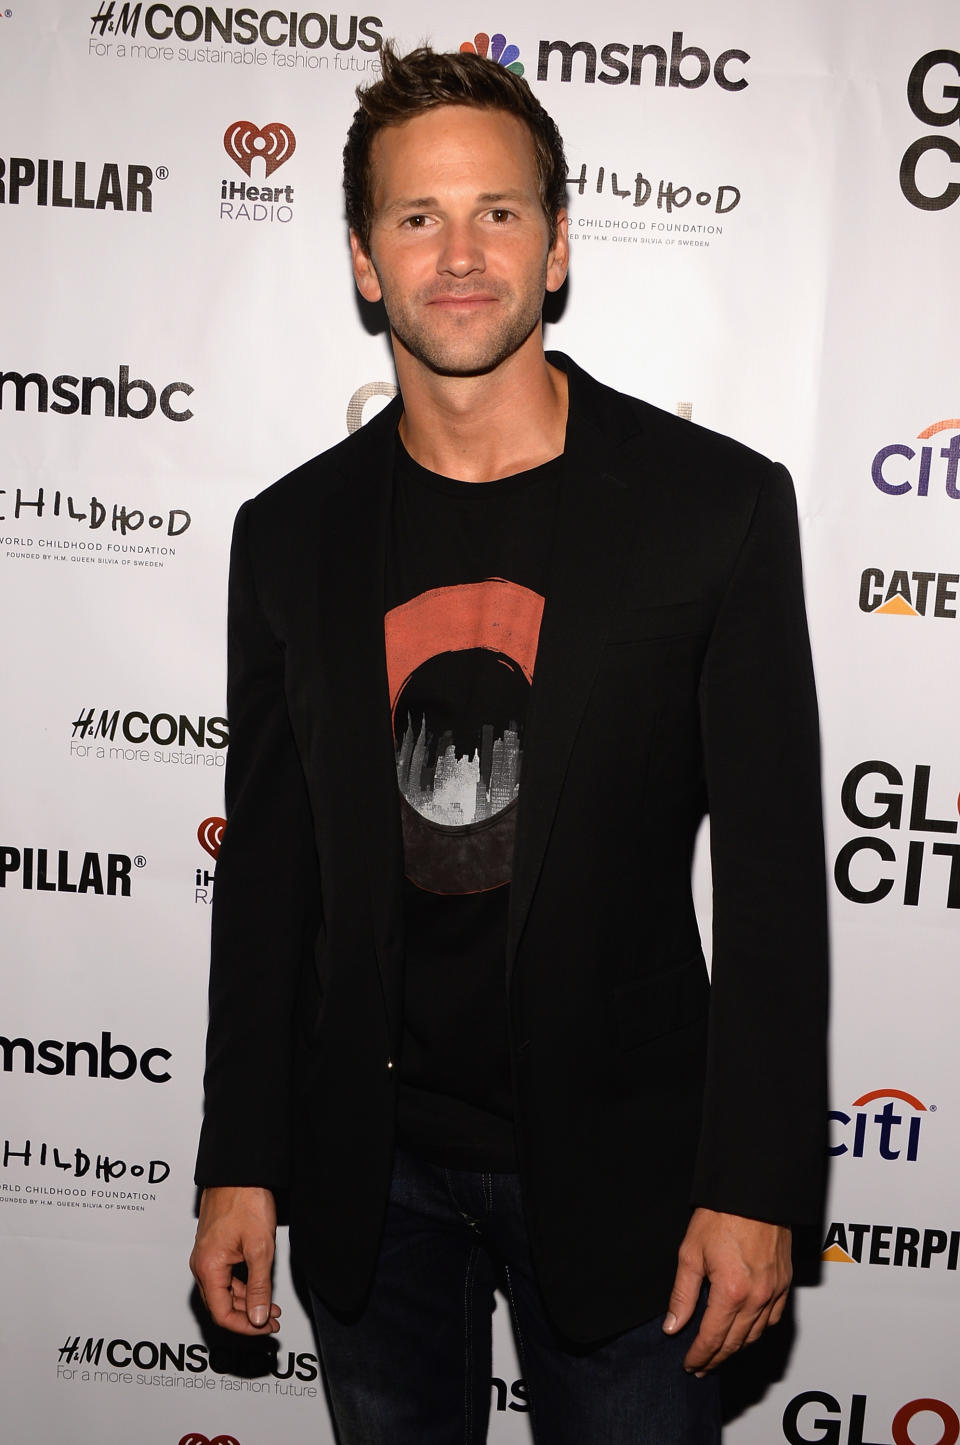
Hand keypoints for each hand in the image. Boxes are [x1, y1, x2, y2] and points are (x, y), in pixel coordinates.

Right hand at [190, 1186, 280, 1334]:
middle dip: (248, 1317)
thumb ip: (259, 1286)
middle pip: (221, 1305)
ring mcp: (206, 1255)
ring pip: (224, 1291)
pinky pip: (225, 1276)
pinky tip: (259, 1287)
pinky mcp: (214, 1248)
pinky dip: (242, 1286)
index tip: (265, 1328)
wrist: (240, 1171)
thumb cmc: (246, 1201)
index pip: (222, 1314)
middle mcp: (201, 1264)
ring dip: (247, 1302)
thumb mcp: (260, 1248)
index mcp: (208, 1267)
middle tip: (272, 1321)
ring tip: (271, 1306)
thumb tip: (258, 1318)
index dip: (245, 1326)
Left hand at [662, 1208, 790, 1374]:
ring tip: (720, 1353)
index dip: (700, 1355)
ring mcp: (775, 1291)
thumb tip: (672, 1326)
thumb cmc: (721, 1216)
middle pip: (736, 1342)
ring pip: (756, 1334)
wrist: (753, 1193)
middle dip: (717, 1358)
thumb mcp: (690, 1253)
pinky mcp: (785, 1283)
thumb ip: (682, 1295)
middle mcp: (757, 1297)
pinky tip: (746, 1332)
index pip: (713, 1338)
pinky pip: (774, 1319)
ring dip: (737, 1348)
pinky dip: (758, 1331)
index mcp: (731, 1291)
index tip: (690, 1364)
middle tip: (702, 1366)